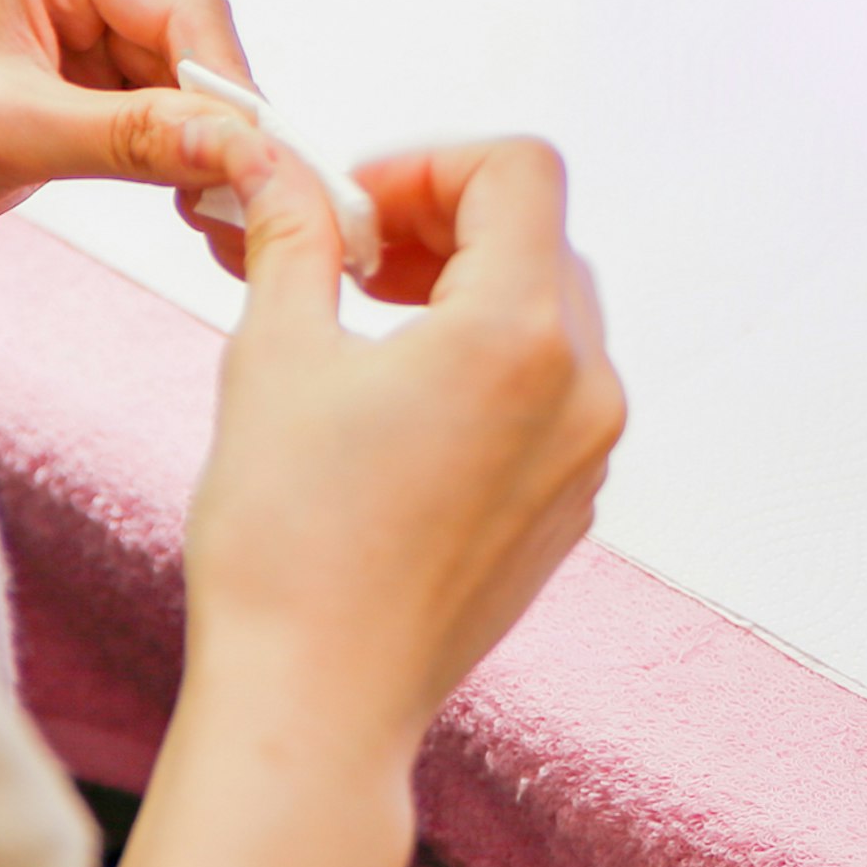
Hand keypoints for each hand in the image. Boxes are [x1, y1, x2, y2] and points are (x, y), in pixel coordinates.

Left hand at [0, 0, 290, 265]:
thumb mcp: (0, 132)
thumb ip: (132, 138)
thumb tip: (246, 151)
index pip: (180, 2)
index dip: (230, 89)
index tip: (273, 167)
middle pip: (196, 46)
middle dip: (228, 128)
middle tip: (268, 208)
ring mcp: (81, 25)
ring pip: (190, 91)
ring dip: (213, 157)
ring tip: (235, 227)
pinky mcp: (78, 88)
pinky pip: (161, 124)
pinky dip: (184, 171)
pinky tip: (202, 216)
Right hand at [96, 132, 623, 866]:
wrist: (317, 704)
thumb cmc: (286, 539)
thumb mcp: (276, 354)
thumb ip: (297, 237)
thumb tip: (279, 164)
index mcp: (525, 332)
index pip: (518, 169)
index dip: (428, 162)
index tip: (350, 203)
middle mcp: (587, 385)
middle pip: (538, 235)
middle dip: (440, 220)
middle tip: (344, 250)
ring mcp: (590, 451)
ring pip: (550, 309)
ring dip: (463, 284)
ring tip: (362, 312)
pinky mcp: (571, 502)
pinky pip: (552, 387)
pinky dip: (486, 357)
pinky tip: (399, 392)